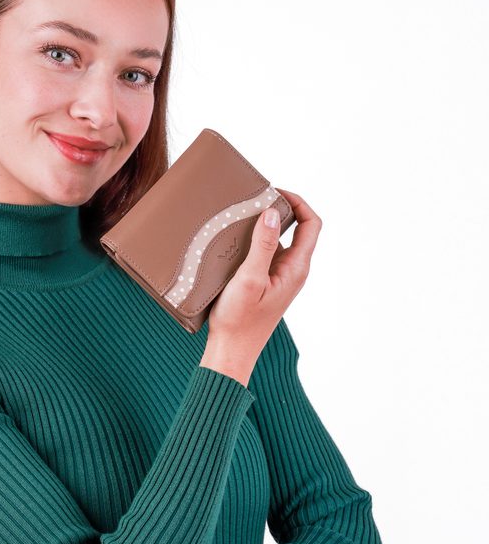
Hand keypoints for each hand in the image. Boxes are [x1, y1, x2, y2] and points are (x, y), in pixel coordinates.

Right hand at [204, 188, 320, 369]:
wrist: (231, 351)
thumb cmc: (240, 321)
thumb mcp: (250, 279)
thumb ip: (263, 245)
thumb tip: (272, 212)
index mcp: (296, 268)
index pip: (312, 224)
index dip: (299, 202)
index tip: (275, 192)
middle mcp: (293, 270)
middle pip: (298, 228)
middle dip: (279, 209)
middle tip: (254, 200)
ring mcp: (280, 277)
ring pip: (279, 241)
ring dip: (264, 226)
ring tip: (241, 217)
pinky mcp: (266, 282)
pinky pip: (265, 254)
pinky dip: (253, 242)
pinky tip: (233, 243)